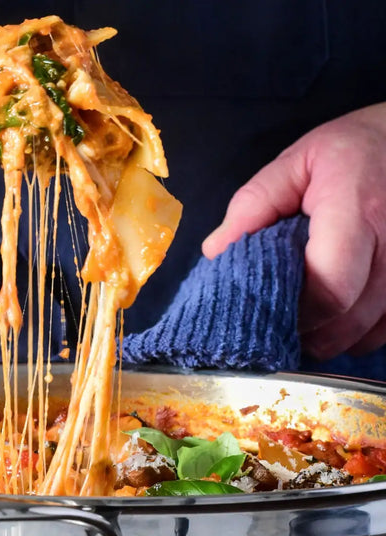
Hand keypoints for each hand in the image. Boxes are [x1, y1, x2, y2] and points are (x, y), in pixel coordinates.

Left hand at [202, 102, 385, 360]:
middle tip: (278, 321)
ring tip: (306, 318)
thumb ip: (253, 205)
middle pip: (348, 319)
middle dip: (306, 331)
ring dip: (332, 336)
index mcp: (358, 211)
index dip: (294, 311)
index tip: (266, 308)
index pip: (329, 288)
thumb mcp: (296, 162)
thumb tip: (215, 252)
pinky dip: (360, 333)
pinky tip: (340, 316)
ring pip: (369, 332)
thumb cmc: (352, 151)